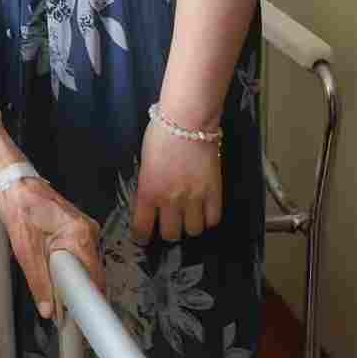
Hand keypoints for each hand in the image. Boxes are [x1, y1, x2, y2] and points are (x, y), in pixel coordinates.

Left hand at [0, 170, 101, 322]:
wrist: (13, 181)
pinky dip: (68, 268)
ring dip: (71, 280)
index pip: (94, 278)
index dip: (87, 301)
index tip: (81, 320)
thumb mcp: (25, 249)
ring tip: (55, 290)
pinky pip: (78, 257)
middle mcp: (89, 231)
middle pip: (91, 274)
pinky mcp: (77, 231)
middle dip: (76, 292)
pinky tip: (54, 272)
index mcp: (80, 234)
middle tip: (62, 310)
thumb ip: (39, 282)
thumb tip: (48, 309)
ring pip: (84, 266)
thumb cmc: (19, 206)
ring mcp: (85, 230)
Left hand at [133, 116, 224, 244]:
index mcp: (148, 192)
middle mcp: (170, 200)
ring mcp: (194, 198)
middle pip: (170, 234)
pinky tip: (204, 211)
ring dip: (190, 226)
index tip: (143, 236)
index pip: (142, 228)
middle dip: (168, 231)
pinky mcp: (214, 192)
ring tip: (189, 216)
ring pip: (193, 231)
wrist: (187, 121)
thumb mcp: (145, 163)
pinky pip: (213, 219)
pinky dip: (208, 219)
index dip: (142, 236)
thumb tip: (151, 199)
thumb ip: (149, 185)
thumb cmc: (160, 135)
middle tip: (169, 223)